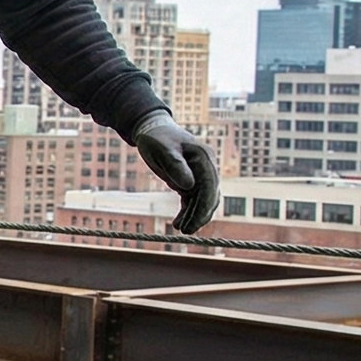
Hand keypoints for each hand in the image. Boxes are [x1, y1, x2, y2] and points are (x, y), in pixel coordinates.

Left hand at [131, 111, 219, 233]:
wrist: (151, 130)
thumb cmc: (157, 138)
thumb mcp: (163, 150)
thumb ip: (176, 166)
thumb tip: (190, 186)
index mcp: (204, 158)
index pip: (210, 186)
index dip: (203, 206)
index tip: (194, 222)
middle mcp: (206, 167)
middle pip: (209, 196)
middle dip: (200, 215)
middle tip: (186, 231)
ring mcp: (199, 174)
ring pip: (202, 200)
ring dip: (194, 216)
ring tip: (181, 229)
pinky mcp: (190, 180)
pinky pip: (193, 200)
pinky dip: (188, 212)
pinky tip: (179, 223)